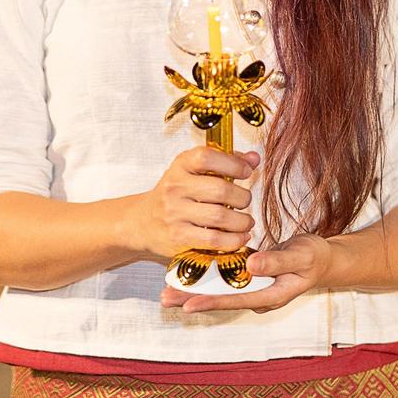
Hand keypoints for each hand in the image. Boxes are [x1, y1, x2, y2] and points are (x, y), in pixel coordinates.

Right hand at [123, 146, 260, 263]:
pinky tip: (239, 236)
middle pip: (220, 190)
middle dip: (242, 197)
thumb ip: (225, 162)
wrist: (143, 222)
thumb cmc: (176, 194)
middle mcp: (175, 187)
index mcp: (180, 165)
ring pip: (220, 216)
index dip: (233, 163)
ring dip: (242, 221)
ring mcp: (175, 213)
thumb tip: (254, 158)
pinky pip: (214, 239)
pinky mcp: (179, 237)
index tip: (246, 172)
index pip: (207, 157)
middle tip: (245, 201)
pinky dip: (234, 239)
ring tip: (246, 221)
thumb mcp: (194, 171)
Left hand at [159, 233, 333, 313]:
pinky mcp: (248, 272)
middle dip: (193, 298)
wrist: (322, 257)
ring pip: (219, 288)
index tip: (189, 304)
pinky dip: (206, 273)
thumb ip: (277, 261)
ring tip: (168, 288)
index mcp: (269, 295)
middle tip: (165, 297)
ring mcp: (251, 284)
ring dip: (195, 288)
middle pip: (220, 298)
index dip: (211, 302)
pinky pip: (224, 275)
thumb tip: (251, 265)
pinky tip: (188, 269)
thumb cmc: (314, 257)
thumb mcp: (301, 257)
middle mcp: (256, 293)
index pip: (235, 300)